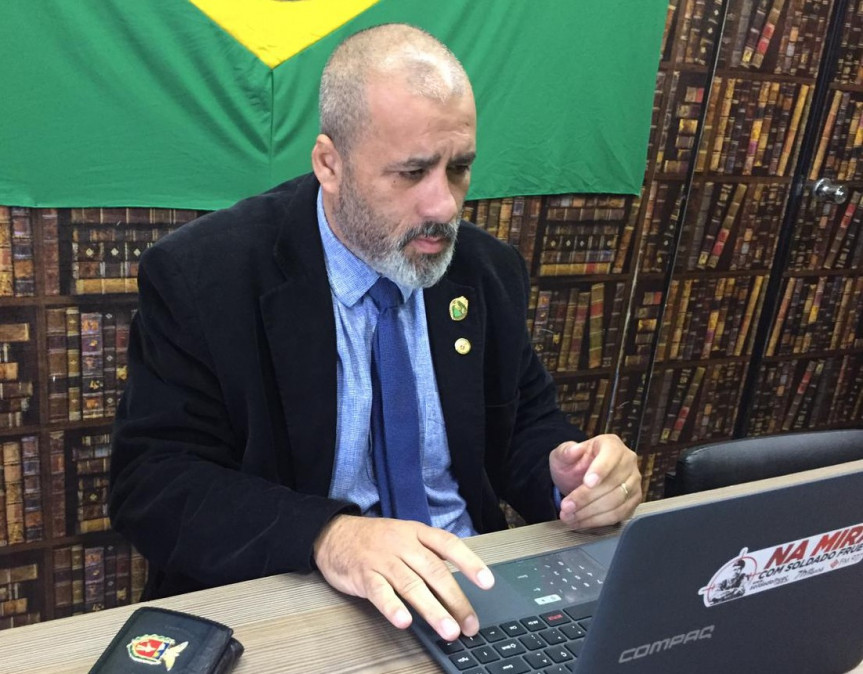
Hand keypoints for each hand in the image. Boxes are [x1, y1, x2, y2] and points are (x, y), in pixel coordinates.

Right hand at [312, 514, 493, 640]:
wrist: (333, 533)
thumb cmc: (374, 539)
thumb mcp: (405, 536)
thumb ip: (429, 555)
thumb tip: (459, 580)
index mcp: (416, 533)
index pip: (448, 545)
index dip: (469, 562)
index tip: (487, 582)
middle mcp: (402, 544)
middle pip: (434, 572)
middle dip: (455, 599)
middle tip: (469, 623)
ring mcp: (382, 560)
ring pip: (412, 585)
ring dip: (432, 610)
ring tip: (448, 629)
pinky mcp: (363, 575)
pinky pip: (380, 592)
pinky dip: (393, 607)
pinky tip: (404, 621)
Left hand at [549, 434, 640, 528]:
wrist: (578, 476)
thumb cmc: (573, 463)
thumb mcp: (563, 454)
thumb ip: (566, 451)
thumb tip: (574, 450)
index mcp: (612, 445)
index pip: (611, 456)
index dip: (600, 470)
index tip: (587, 483)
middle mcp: (628, 462)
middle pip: (612, 484)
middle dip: (586, 498)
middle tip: (566, 507)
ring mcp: (633, 482)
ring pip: (616, 502)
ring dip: (590, 513)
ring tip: (569, 517)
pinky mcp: (633, 500)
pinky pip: (619, 514)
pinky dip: (598, 521)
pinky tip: (581, 522)